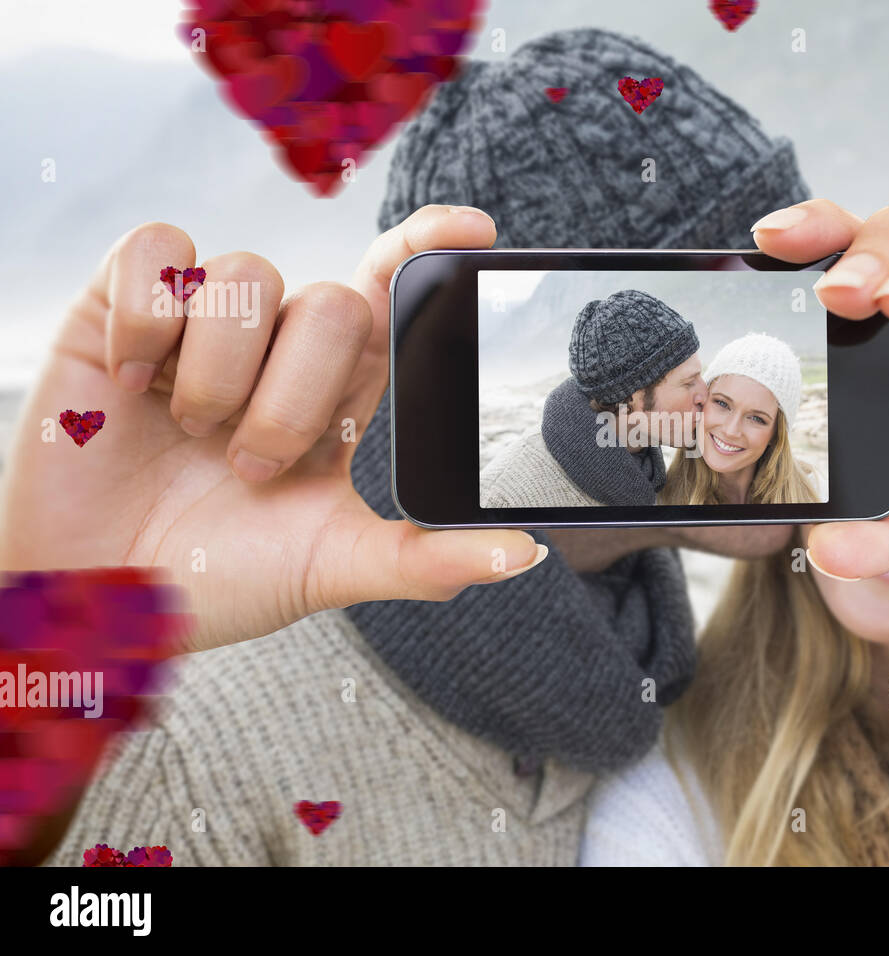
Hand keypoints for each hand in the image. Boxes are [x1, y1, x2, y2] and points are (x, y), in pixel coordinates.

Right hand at [0, 206, 544, 652]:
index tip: (473, 231)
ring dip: (221, 378)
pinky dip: (149, 319)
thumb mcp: (330, 568)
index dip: (429, 248)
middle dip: (294, 400)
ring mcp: (203, 322)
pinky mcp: (120, 307)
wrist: (99, 597)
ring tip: (189, 435)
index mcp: (340, 389)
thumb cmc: (215, 578)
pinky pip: (158, 255)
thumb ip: (424, 559)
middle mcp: (280, 344)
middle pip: (332, 302)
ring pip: (248, 278)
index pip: (392, 292)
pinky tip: (134, 382)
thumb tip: (525, 555)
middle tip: (250, 465)